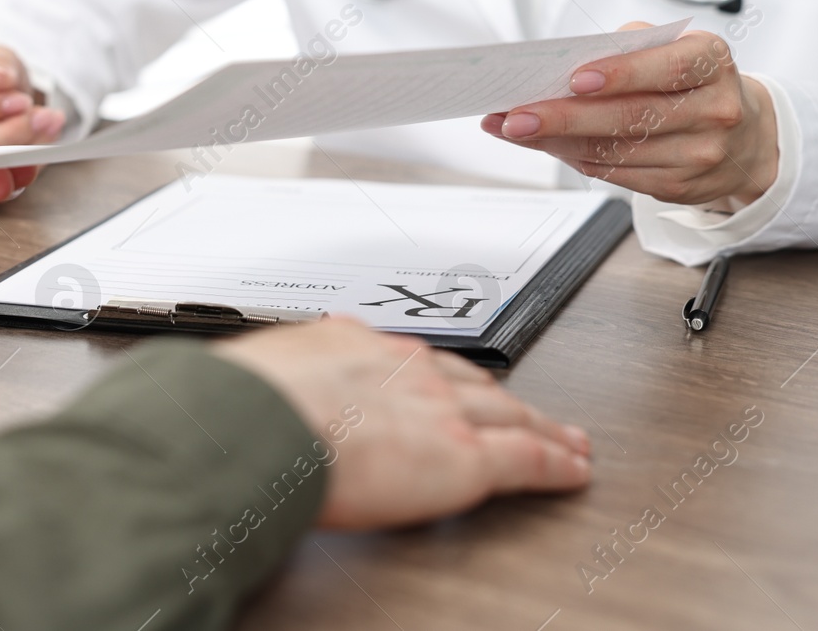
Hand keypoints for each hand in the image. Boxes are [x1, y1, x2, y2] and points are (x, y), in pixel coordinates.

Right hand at [213, 316, 589, 529]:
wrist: (258, 423)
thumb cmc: (244, 408)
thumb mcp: (258, 377)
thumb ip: (274, 385)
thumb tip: (249, 398)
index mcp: (356, 347)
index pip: (416, 362)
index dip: (444, 376)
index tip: (451, 383)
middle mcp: (407, 370)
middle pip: (475, 384)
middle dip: (507, 399)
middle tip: (534, 410)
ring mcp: (440, 410)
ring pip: (512, 415)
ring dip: (545, 427)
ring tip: (569, 440)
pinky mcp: (464, 456)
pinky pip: (527, 459)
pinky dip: (556, 464)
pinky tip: (574, 470)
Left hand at [482, 23, 777, 207]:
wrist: (746, 137)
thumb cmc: (695, 83)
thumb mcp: (677, 49)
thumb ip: (629, 48)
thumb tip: (566, 63)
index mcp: (712, 63)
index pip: (667, 67)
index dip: (621, 73)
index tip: (575, 77)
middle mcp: (712, 110)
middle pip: (632, 117)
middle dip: (566, 117)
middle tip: (518, 114)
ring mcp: (699, 153)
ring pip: (617, 150)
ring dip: (558, 142)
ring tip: (516, 129)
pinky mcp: (678, 186)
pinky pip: (617, 173)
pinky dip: (575, 159)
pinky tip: (548, 146)